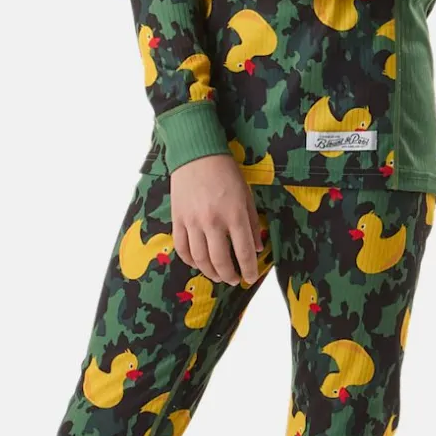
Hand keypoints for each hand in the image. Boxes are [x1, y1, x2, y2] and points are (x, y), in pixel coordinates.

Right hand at [170, 154, 264, 286]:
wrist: (196, 154)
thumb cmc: (226, 172)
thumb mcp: (246, 195)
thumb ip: (252, 223)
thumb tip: (258, 247)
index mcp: (234, 215)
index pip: (244, 252)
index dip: (249, 269)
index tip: (251, 277)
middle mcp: (213, 222)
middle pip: (220, 261)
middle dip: (229, 276)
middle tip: (235, 280)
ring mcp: (193, 222)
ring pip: (199, 259)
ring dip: (210, 272)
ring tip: (218, 276)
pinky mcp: (177, 219)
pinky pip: (182, 248)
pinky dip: (190, 260)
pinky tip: (198, 263)